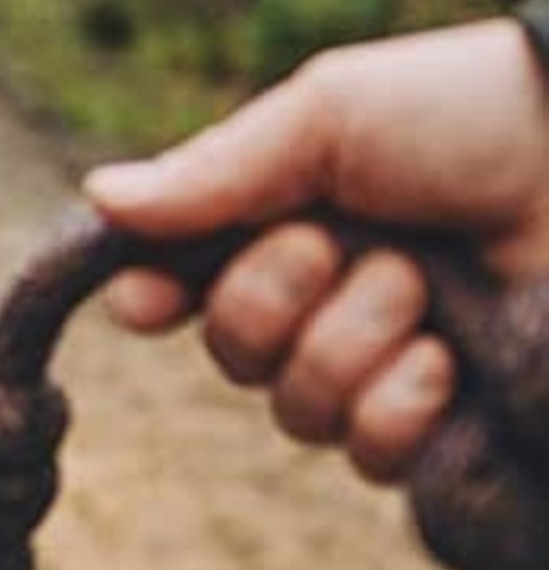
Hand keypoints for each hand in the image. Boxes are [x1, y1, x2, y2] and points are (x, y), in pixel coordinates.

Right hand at [89, 18, 548, 483]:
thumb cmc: (473, 117)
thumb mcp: (330, 115)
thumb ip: (214, 169)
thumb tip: (97, 199)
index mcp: (296, 225)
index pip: (189, 284)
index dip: (155, 299)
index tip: (144, 300)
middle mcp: (332, 302)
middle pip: (233, 355)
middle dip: (273, 301)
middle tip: (341, 246)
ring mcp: (388, 370)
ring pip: (297, 409)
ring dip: (349, 344)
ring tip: (422, 292)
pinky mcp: (445, 432)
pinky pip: (370, 455)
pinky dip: (399, 406)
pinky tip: (447, 361)